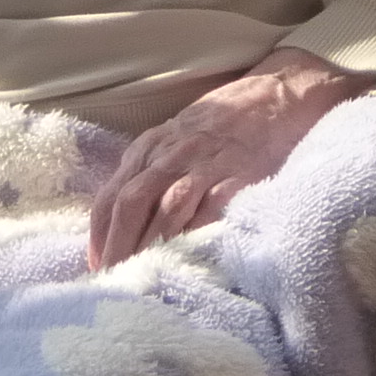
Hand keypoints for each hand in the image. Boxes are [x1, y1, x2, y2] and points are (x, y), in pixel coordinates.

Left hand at [87, 48, 370, 269]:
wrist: (280, 93)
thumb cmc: (224, 123)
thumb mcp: (175, 139)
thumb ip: (150, 173)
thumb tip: (121, 225)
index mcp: (151, 146)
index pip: (111, 196)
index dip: (99, 236)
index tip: (95, 267)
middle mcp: (171, 155)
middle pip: (130, 204)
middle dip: (117, 247)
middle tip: (113, 281)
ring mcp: (206, 165)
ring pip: (165, 210)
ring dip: (149, 248)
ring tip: (142, 278)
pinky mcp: (240, 177)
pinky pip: (210, 211)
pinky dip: (193, 238)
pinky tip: (185, 260)